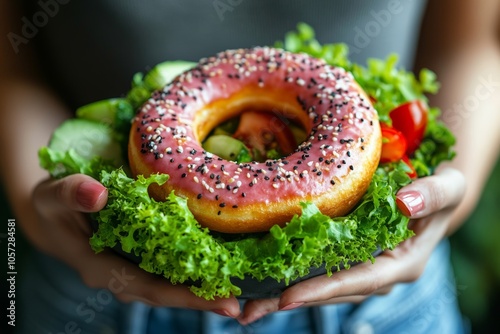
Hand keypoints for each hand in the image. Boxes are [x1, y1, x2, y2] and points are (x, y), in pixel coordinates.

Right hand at [32, 174, 240, 317]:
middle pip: (165, 292)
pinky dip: (189, 271)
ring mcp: (128, 270)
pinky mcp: (136, 260)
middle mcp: (118, 276)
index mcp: (100, 268)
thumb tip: (96, 194)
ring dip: (199, 288)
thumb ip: (70, 193)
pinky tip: (213, 266)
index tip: (221, 301)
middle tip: (236, 303)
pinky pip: (165, 270)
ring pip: (168, 284)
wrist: (52, 214)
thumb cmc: (53, 205)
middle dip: (200, 298)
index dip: (185, 296)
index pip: (148, 287)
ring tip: (233, 290)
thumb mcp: (53, 195)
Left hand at [237, 168, 464, 324]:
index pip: (359, 281)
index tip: (287, 299)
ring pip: (318, 282)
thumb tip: (407, 202)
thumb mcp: (449, 188)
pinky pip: (316, 266)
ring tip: (244, 303)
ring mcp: (360, 266)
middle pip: (330, 290)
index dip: (324, 290)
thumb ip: (435, 195)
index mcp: (401, 264)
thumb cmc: (441, 191)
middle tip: (247, 310)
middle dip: (290, 299)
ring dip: (282, 292)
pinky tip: (259, 274)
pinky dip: (289, 271)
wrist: (431, 194)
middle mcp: (377, 272)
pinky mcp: (346, 255)